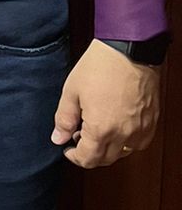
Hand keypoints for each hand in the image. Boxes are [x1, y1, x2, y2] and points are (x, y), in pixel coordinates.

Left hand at [51, 38, 161, 167]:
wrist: (129, 50)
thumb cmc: (101, 67)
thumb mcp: (72, 91)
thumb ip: (64, 119)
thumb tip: (58, 138)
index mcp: (101, 129)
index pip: (88, 159)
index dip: (74, 157)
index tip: (68, 148)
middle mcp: (124, 134)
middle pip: (105, 159)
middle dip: (89, 153)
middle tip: (79, 136)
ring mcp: (140, 129)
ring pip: (123, 153)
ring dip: (108, 148)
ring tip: (97, 128)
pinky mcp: (151, 122)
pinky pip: (139, 143)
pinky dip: (126, 141)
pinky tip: (116, 125)